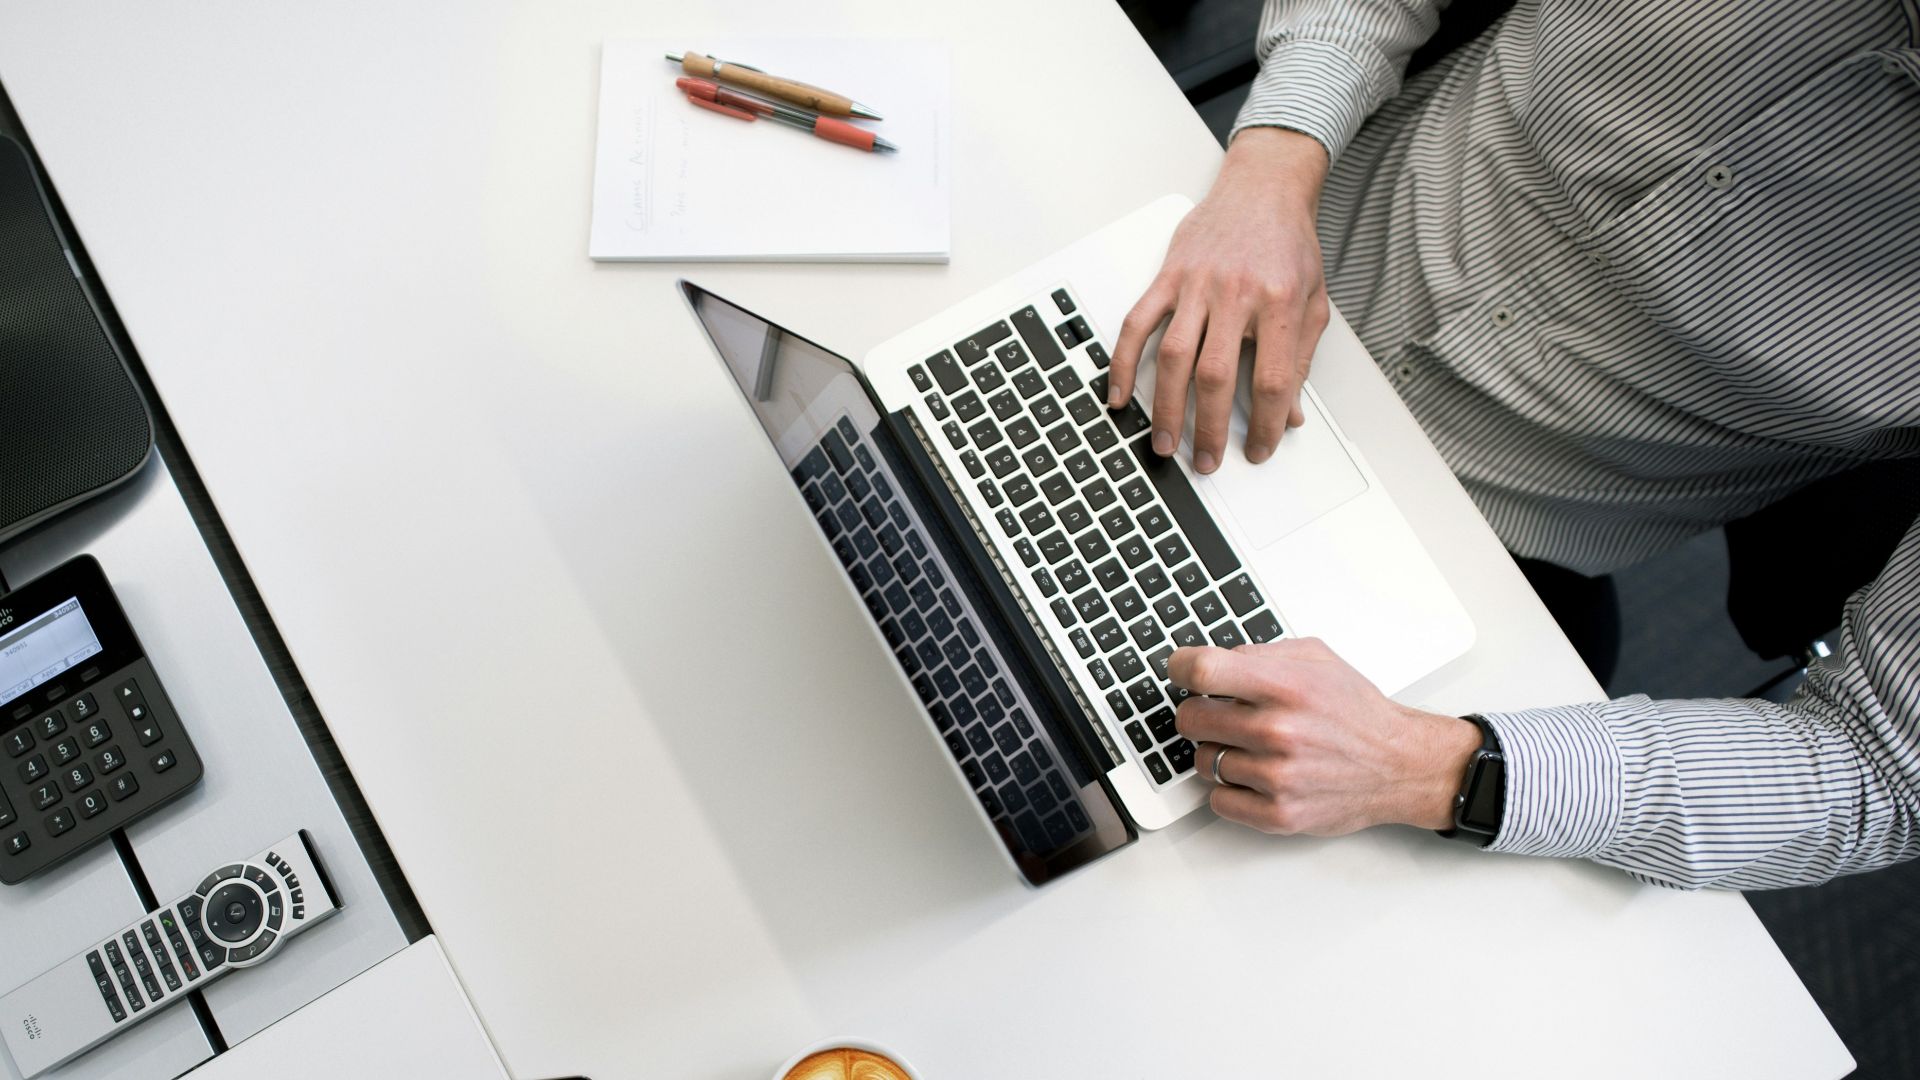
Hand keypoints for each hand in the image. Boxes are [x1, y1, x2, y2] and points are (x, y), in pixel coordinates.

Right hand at [1109, 128, 1331, 474]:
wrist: (1263, 188)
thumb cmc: (1288, 244)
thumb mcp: (1312, 302)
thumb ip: (1300, 359)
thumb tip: (1291, 413)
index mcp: (1278, 302)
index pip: (1271, 379)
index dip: (1267, 423)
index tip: (1261, 449)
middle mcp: (1235, 293)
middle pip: (1216, 375)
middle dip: (1210, 428)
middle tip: (1206, 461)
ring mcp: (1196, 285)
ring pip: (1173, 356)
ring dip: (1166, 406)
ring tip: (1164, 441)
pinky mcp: (1168, 276)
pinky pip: (1137, 324)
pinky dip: (1123, 362)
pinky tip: (1119, 394)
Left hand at [1169, 640, 1481, 834]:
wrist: (1399, 765)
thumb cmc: (1357, 712)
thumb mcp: (1316, 659)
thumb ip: (1260, 654)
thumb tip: (1211, 660)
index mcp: (1286, 687)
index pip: (1201, 672)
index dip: (1180, 668)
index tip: (1180, 671)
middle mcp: (1279, 731)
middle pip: (1190, 718)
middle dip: (1199, 712)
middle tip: (1219, 713)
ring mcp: (1277, 777)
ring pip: (1203, 761)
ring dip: (1218, 752)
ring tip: (1251, 746)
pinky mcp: (1278, 814)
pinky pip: (1218, 800)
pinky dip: (1229, 789)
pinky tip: (1253, 774)